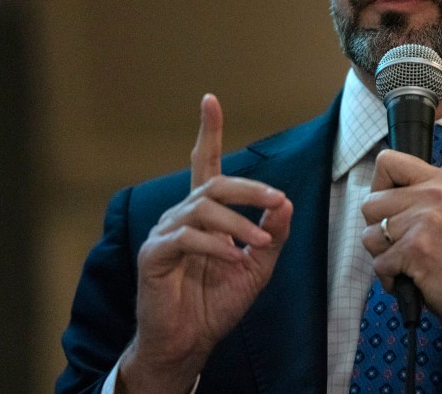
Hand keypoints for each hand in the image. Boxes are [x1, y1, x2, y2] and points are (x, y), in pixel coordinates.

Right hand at [118, 94, 292, 393]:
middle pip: (213, 183)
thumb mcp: (258, 267)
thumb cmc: (217, 302)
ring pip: (202, 208)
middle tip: (277, 201)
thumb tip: (287, 203)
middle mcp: (181, 215)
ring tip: (257, 243)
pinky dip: (213, 244)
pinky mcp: (154, 255)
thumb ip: (272, 234)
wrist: (189, 341)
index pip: (203, 164)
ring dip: (238, 222)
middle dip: (249, 188)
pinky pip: (185, 237)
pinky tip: (232, 256)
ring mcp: (164, 233)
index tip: (210, 100)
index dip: (207, 132)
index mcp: (203, 214)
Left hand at [361, 149, 441, 372]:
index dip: (380, 188)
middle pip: (371, 203)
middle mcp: (436, 194)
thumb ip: (421, 199)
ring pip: (369, 235)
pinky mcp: (417, 250)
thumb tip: (378, 196)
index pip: (388, 162)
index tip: (393, 210)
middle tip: (406, 247)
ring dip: (384, 257)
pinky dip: (390, 279)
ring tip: (412, 265)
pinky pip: (379, 263)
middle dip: (379, 231)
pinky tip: (415, 281)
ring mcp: (426, 221)